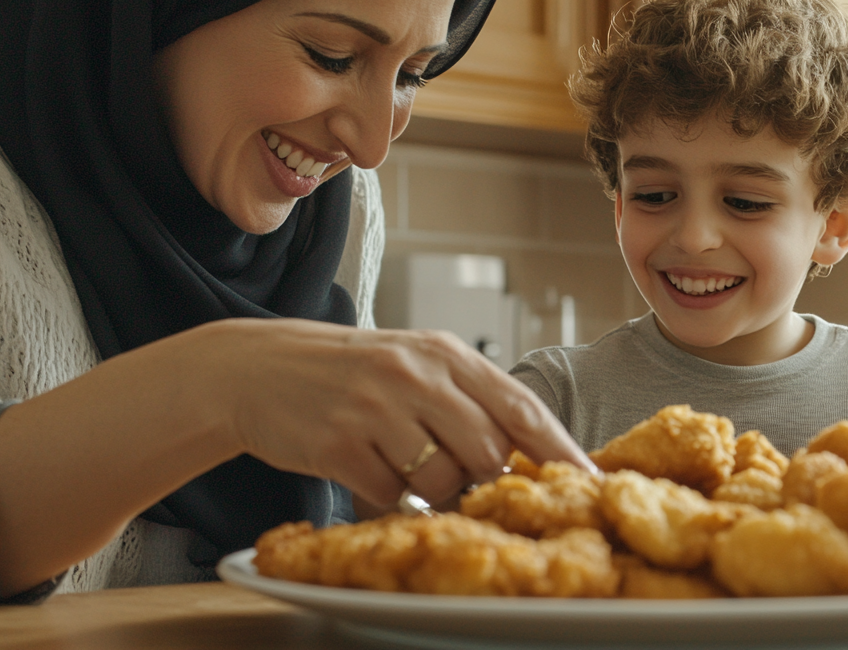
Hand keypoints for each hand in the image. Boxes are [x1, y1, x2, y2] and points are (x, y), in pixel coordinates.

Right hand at [176, 318, 590, 505]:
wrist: (256, 369)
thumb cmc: (350, 372)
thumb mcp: (414, 363)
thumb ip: (468, 397)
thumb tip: (527, 452)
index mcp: (445, 352)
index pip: (521, 407)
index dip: (560, 450)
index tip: (591, 481)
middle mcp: (415, 374)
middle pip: (488, 452)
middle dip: (483, 476)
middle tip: (459, 473)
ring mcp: (376, 409)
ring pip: (443, 480)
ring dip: (431, 488)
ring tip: (401, 460)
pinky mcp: (339, 444)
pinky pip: (392, 495)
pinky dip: (386, 494)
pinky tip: (365, 465)